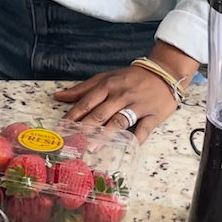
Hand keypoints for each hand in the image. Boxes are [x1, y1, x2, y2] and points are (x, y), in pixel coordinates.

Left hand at [52, 41, 195, 144]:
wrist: (164, 73)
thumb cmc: (130, 78)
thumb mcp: (105, 78)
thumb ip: (82, 89)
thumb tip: (58, 96)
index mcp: (107, 86)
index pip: (86, 102)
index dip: (72, 116)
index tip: (61, 128)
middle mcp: (121, 96)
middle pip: (100, 113)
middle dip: (85, 128)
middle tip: (73, 142)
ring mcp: (137, 106)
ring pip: (119, 121)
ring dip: (105, 135)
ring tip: (92, 147)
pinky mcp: (153, 115)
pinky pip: (144, 129)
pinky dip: (136, 139)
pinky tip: (126, 148)